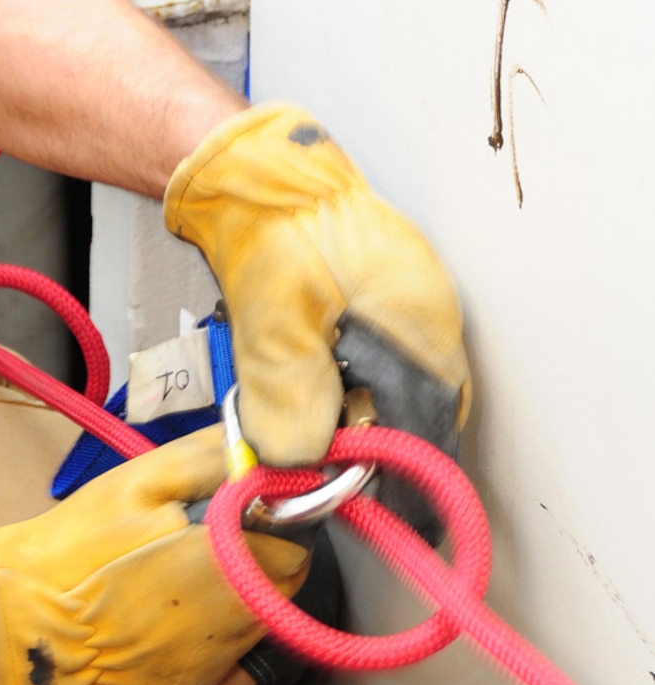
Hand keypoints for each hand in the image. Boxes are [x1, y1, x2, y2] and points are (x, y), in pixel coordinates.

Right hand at [0, 429, 308, 684]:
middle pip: (285, 580)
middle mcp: (237, 620)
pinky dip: (207, 623)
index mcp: (231, 563)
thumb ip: (209, 458)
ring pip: (256, 614)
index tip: (245, 504)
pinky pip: (221, 645)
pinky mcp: (192, 683)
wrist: (24, 632)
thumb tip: (257, 444)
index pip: (298, 539)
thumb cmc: (75, 553)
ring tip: (180, 567)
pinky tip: (163, 604)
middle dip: (260, 552)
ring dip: (236, 587)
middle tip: (211, 532)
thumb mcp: (138, 482)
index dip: (274, 515)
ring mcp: (215, 659)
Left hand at [164, 103, 470, 464]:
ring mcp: (407, 306)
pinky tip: (308, 385)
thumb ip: (290, 399)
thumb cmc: (274, 232)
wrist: (253, 169)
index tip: (376, 515)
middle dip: (372, 450)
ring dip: (353, 417)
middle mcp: (428, 321)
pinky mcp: (378, 299)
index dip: (402, 480)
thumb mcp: (276, 326)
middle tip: (324, 476)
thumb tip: (300, 461)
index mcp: (421, 330)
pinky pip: (374, 362)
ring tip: (305, 428)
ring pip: (392, 390)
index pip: (430, 433)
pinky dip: (344, 385)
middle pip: (415, 416)